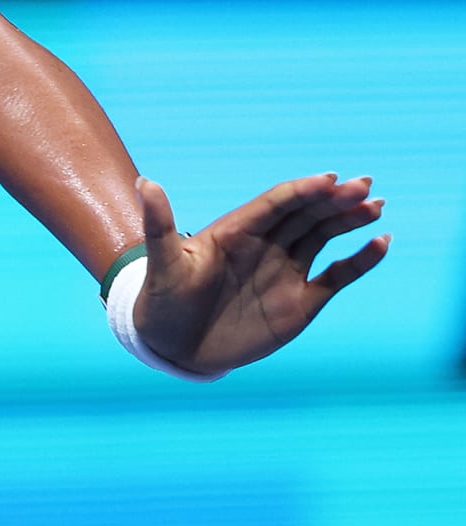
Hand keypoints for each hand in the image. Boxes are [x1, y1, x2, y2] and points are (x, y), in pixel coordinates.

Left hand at [130, 173, 388, 373]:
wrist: (173, 345)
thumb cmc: (161, 300)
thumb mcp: (161, 263)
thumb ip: (159, 225)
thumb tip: (144, 181)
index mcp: (235, 232)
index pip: (274, 203)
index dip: (301, 190)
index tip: (329, 179)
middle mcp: (264, 246)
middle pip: (305, 214)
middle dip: (334, 199)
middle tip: (364, 185)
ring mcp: (284, 271)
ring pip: (323, 237)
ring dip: (349, 220)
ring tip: (375, 204)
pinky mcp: (299, 302)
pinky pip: (336, 276)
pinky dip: (359, 261)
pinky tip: (380, 243)